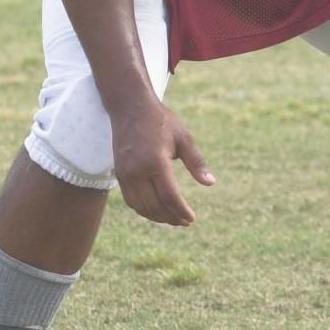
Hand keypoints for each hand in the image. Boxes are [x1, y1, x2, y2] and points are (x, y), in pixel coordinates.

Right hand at [111, 91, 214, 225]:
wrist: (130, 107)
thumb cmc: (161, 121)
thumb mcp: (184, 137)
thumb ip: (196, 162)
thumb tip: (210, 183)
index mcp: (156, 162)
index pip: (170, 197)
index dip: (181, 211)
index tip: (192, 219)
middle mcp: (137, 171)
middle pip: (155, 206)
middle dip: (171, 218)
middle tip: (185, 222)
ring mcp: (126, 174)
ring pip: (141, 207)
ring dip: (158, 217)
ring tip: (173, 218)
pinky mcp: (119, 174)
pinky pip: (131, 201)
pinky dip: (144, 210)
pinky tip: (157, 210)